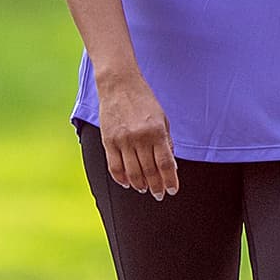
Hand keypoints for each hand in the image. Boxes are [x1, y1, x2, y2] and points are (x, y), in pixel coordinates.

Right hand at [99, 73, 179, 198]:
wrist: (119, 84)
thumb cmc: (145, 101)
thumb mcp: (163, 118)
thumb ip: (167, 141)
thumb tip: (171, 165)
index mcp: (157, 132)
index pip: (166, 164)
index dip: (170, 180)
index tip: (172, 191)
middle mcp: (140, 138)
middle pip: (149, 171)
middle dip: (156, 186)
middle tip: (158, 195)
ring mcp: (122, 140)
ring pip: (132, 172)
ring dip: (139, 185)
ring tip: (144, 189)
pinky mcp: (108, 140)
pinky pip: (114, 166)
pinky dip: (120, 178)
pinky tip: (127, 183)